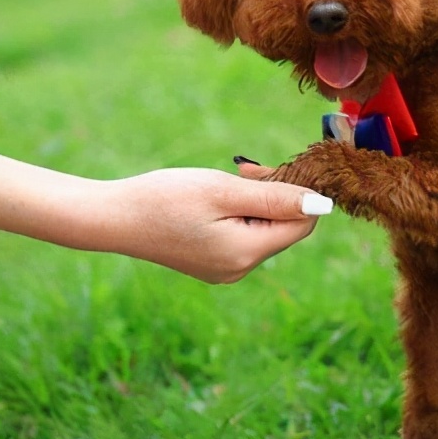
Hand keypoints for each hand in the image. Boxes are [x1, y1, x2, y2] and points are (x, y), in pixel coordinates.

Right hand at [96, 168, 328, 283]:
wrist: (114, 217)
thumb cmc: (166, 199)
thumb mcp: (224, 190)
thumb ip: (276, 198)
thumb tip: (323, 206)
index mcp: (246, 254)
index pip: (302, 224)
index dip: (295, 192)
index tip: (264, 169)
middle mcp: (240, 269)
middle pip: (284, 228)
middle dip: (274, 195)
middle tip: (245, 170)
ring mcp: (225, 269)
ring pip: (264, 230)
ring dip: (256, 202)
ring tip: (227, 182)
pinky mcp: (212, 263)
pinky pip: (244, 235)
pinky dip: (239, 213)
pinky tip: (215, 199)